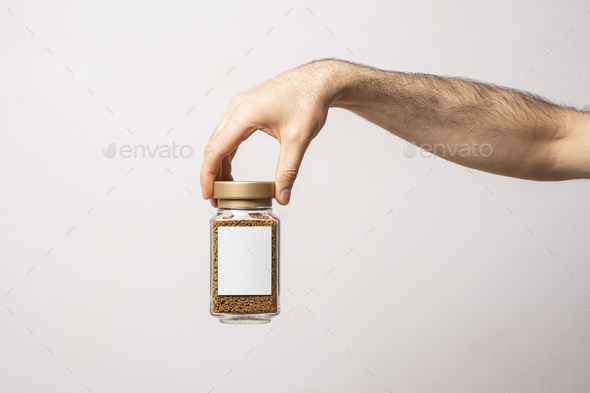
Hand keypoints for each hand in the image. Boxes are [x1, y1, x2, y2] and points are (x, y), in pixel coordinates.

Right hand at [200, 61, 335, 205]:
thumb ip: (288, 171)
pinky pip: (229, 134)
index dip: (208, 175)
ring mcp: (240, 107)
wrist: (318, 82)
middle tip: (215, 197)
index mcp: (245, 114)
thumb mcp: (298, 140)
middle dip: (212, 174)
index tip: (208, 193)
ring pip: (220, 140)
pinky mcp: (247, 109)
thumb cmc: (308, 100)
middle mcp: (237, 108)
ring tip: (223, 188)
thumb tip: (282, 195)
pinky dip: (227, 153)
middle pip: (214, 146)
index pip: (216, 150)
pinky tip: (230, 169)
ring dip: (219, 164)